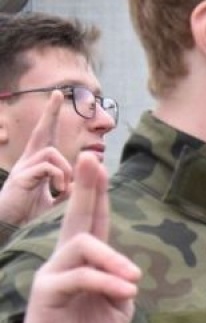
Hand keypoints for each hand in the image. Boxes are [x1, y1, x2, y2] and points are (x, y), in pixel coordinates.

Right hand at [0, 91, 72, 229]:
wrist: (7, 229)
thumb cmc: (27, 215)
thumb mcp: (53, 202)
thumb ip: (67, 190)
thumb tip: (80, 182)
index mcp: (37, 165)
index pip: (46, 138)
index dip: (51, 118)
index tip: (58, 96)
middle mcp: (29, 162)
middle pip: (41, 133)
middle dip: (49, 113)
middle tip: (58, 93)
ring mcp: (24, 169)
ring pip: (51, 152)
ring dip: (65, 169)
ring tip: (63, 188)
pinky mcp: (22, 179)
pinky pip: (46, 167)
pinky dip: (59, 177)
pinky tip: (58, 190)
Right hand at [20, 152, 139, 322]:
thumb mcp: (119, 306)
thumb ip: (122, 284)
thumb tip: (127, 273)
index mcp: (87, 259)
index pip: (93, 220)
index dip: (96, 194)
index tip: (100, 164)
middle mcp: (67, 259)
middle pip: (76, 217)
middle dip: (85, 188)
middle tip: (92, 160)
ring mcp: (54, 272)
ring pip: (81, 246)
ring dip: (112, 258)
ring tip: (132, 277)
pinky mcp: (47, 291)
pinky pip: (79, 277)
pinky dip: (106, 281)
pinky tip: (125, 290)